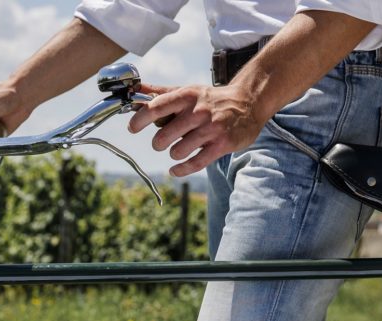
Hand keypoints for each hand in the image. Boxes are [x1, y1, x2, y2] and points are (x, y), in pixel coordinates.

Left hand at [127, 83, 265, 176]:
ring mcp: (211, 128)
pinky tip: (175, 169)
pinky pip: (195, 163)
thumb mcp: (188, 91)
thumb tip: (136, 89)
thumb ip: (161, 93)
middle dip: (158, 143)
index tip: (132, 128)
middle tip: (161, 143)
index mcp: (187, 96)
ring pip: (178, 151)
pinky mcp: (222, 144)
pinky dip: (181, 169)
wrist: (249, 103)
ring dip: (174, 154)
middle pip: (164, 135)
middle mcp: (198, 111)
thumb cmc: (212, 99)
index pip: (156, 107)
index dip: (139, 119)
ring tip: (178, 150)